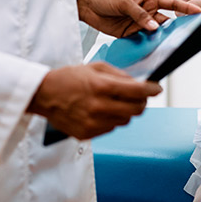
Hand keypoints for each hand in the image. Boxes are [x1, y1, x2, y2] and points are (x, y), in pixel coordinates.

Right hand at [27, 61, 161, 139]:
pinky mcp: (87, 134)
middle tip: (139, 97)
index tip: (157, 89)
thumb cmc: (68, 78)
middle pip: (135, 110)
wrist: (43, 95)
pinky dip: (112, 120)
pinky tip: (102, 111)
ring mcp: (93, 123)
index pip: (137, 91)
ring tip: (115, 102)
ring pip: (125, 121)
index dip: (151, 90)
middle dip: (141, 102)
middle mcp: (98, 107)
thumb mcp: (96, 67)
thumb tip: (138, 83)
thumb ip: (120, 75)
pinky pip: (110, 128)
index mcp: (101, 87)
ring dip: (126, 111)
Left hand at [77, 0, 200, 37]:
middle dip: (176, 30)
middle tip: (185, 37)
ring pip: (156, 34)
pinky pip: (143, 42)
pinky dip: (147, 47)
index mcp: (150, 0)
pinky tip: (151, 52)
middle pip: (166, 23)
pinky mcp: (131, 35)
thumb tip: (154, 27)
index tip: (198, 13)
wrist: (87, 6)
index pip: (171, 4)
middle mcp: (148, 13)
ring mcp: (140, 25)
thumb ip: (139, 15)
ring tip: (169, 48)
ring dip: (160, 40)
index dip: (185, 8)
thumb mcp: (124, 2)